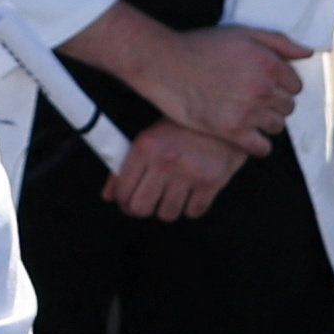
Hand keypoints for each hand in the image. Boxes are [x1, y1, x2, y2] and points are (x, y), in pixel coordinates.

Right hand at [91, 13, 305, 149]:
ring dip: (266, 123)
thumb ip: (279, 42)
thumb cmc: (201, 46)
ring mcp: (248, 111)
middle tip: (253, 100)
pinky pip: (261, 148)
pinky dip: (258, 145)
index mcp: (269, 63)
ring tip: (247, 116)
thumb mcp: (243, 33)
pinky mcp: (231, 131)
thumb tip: (308, 54)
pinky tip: (246, 136)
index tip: (264, 86)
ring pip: (277, 127)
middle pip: (288, 107)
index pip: (295, 85)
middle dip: (274, 104)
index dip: (281, 86)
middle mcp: (262, 87)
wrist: (165, 64)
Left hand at [107, 120, 252, 223]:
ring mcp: (189, 173)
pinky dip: (191, 207)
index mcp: (145, 147)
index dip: (123, 202)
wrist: (225, 118)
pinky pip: (193, 212)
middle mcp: (165, 161)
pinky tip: (192, 192)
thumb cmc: (184, 128)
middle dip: (143, 209)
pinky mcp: (211, 183)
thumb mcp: (151, 138)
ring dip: (168, 208)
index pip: (123, 191)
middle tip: (149, 202)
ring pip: (167, 214)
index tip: (128, 202)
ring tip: (172, 193)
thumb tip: (108, 196)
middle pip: (141, 208)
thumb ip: (126, 166)